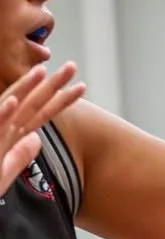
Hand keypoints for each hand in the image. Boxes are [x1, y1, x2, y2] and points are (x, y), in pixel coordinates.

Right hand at [0, 62, 84, 195]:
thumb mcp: (4, 171)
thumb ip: (20, 155)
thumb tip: (36, 139)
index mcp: (11, 134)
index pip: (41, 114)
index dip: (62, 100)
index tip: (82, 88)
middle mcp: (3, 128)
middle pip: (32, 103)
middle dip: (52, 85)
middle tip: (72, 67)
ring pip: (10, 106)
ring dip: (25, 88)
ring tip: (42, 71)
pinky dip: (2, 113)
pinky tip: (14, 102)